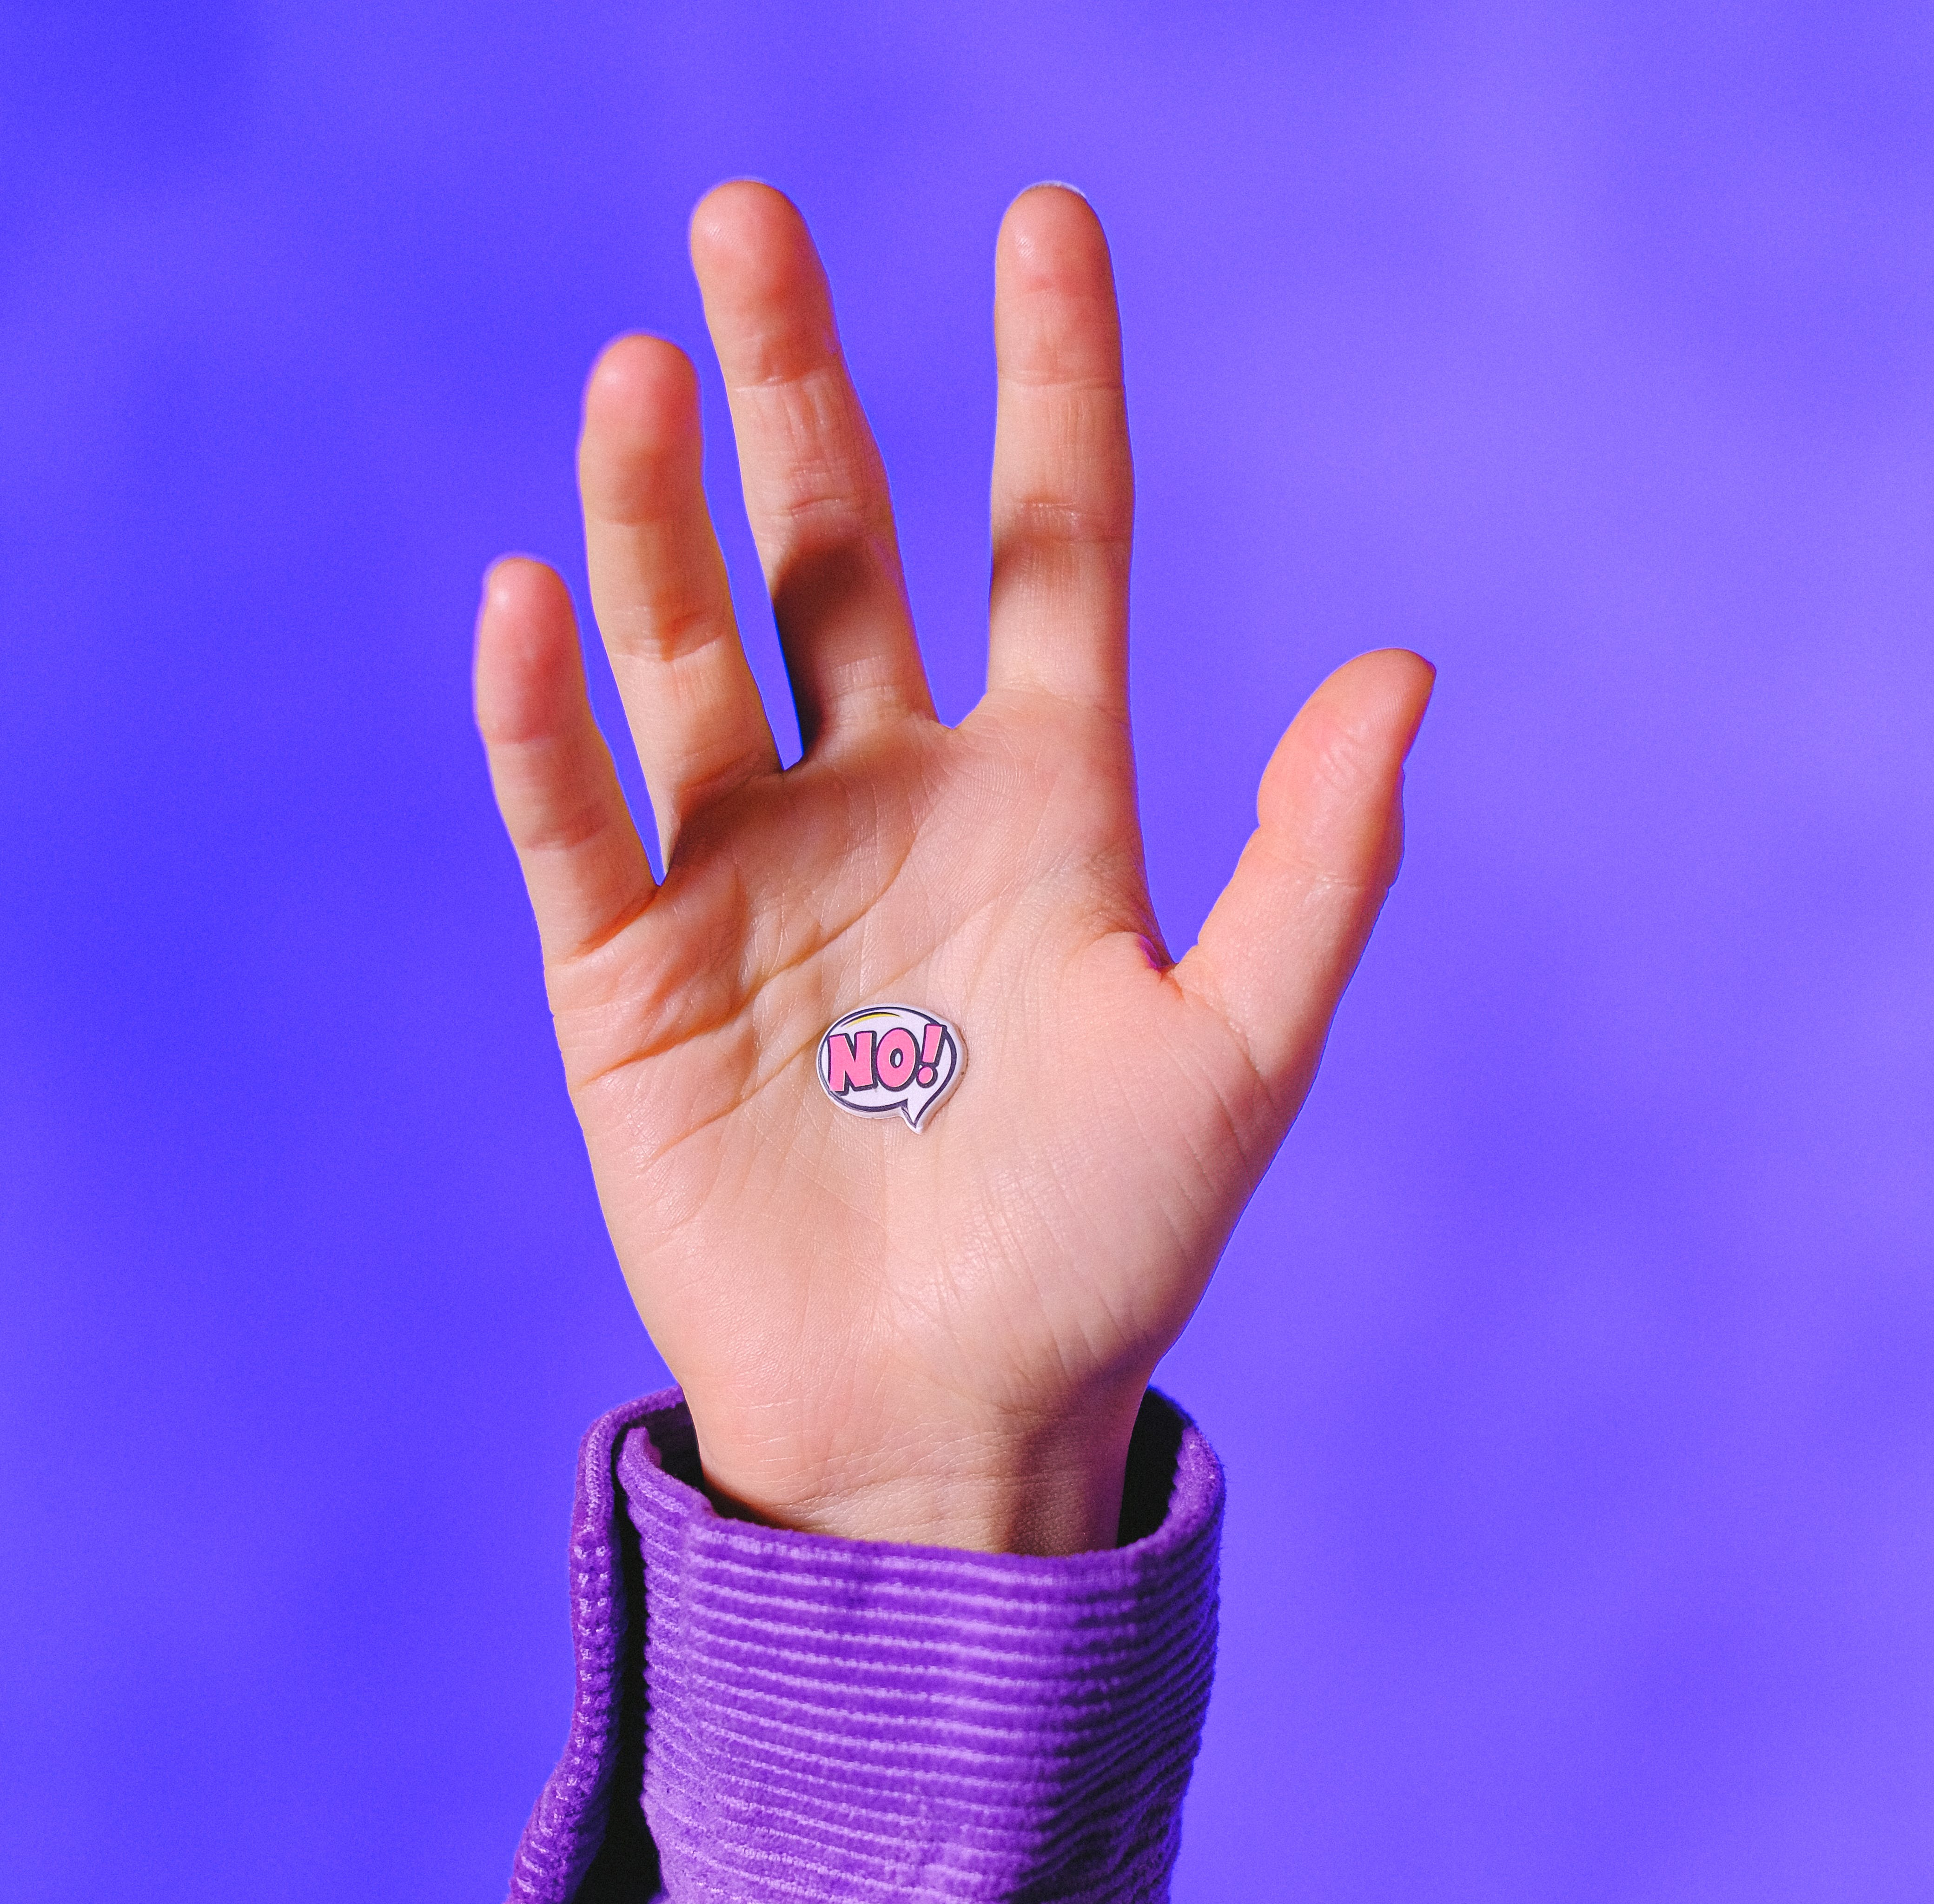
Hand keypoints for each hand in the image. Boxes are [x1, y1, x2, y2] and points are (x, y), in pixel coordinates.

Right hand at [475, 181, 1431, 1551]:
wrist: (945, 1416)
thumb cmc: (1101, 1255)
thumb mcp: (1238, 1058)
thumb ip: (1314, 865)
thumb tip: (1403, 665)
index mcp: (1042, 804)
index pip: (1050, 550)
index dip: (1049, 387)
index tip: (1041, 220)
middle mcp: (885, 803)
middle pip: (835, 552)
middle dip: (798, 388)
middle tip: (748, 215)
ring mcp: (747, 876)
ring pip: (687, 649)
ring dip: (653, 514)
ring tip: (639, 372)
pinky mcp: (628, 969)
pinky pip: (573, 815)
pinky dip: (541, 717)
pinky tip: (525, 600)